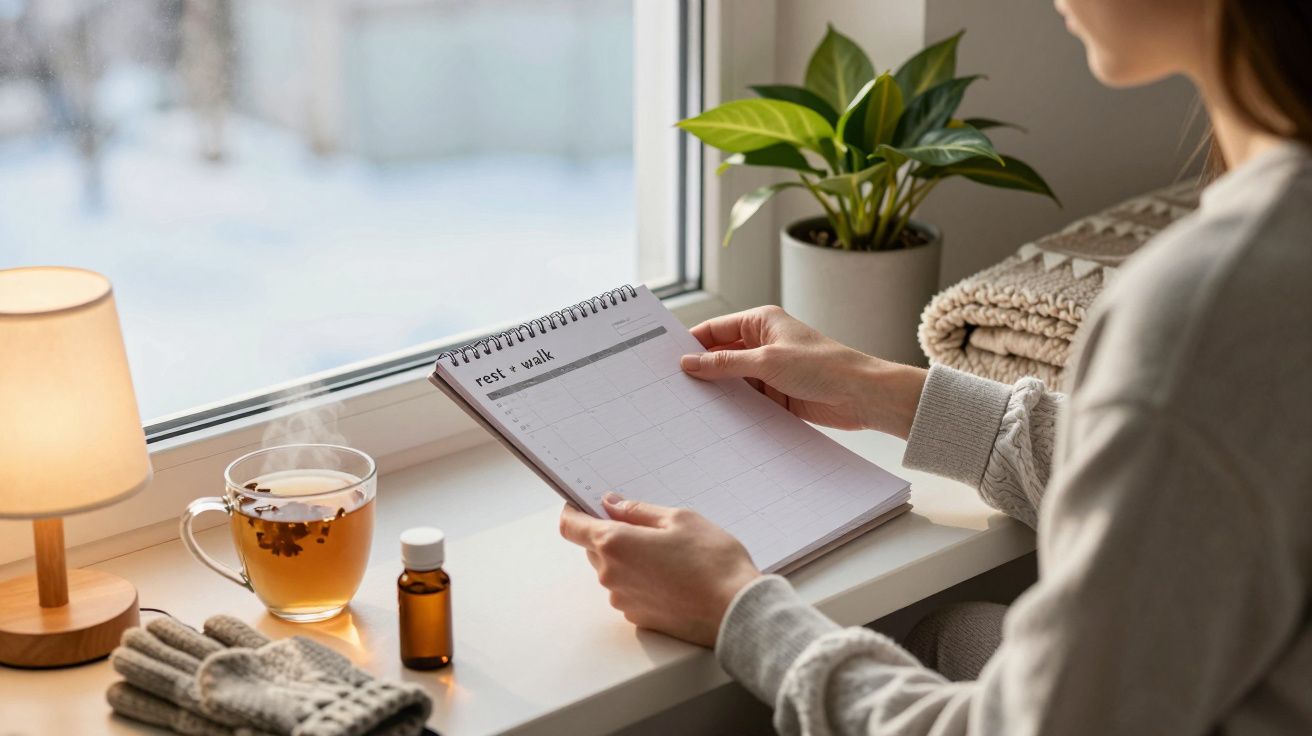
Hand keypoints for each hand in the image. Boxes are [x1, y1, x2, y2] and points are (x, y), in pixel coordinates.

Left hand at [559, 493, 760, 646]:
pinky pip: (627, 590)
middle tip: (647, 527)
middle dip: (611, 534)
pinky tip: (672, 576)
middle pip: (592, 547)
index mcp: (614, 544)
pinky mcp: (637, 617)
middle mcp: (610, 575)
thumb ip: (637, 510)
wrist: (734, 610)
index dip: (574, 511)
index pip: (570, 526)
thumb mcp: (679, 519)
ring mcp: (622, 599)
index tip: (584, 503)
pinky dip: (641, 579)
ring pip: (612, 569)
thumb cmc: (712, 561)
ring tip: (668, 554)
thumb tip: (610, 504)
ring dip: (628, 558)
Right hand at [682, 305, 927, 437]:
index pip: (715, 329)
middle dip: (700, 370)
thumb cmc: (822, 366)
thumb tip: (690, 363)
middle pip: (720, 355)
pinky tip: (714, 419)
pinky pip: (746, 400)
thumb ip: (725, 363)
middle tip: (671, 386)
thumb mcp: (767, 361)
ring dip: (717, 392)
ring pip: (732, 380)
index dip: (691, 343)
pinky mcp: (776, 394)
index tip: (666, 359)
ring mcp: (769, 370)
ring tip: (687, 406)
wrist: (861, 395)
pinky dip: (733, 408)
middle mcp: (763, 343)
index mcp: (761, 321)